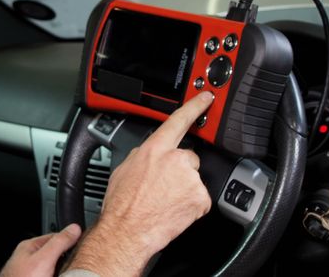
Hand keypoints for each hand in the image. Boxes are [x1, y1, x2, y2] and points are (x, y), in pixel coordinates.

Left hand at [0, 223, 81, 276]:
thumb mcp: (44, 258)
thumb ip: (59, 243)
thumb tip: (73, 229)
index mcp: (30, 248)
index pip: (54, 236)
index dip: (69, 240)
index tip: (82, 243)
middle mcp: (30, 261)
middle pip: (55, 255)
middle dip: (67, 260)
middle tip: (77, 263)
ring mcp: (33, 274)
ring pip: (54, 270)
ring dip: (64, 272)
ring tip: (71, 273)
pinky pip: (53, 276)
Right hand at [65, 91, 215, 276]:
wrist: (127, 232)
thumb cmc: (121, 205)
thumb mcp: (124, 169)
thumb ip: (142, 156)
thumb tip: (147, 154)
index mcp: (155, 149)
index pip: (179, 120)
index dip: (195, 106)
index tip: (207, 97)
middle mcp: (175, 159)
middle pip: (189, 157)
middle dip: (180, 171)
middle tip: (163, 188)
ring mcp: (190, 179)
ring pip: (193, 180)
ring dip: (184, 190)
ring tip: (165, 202)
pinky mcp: (200, 198)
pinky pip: (200, 199)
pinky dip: (191, 206)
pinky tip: (174, 210)